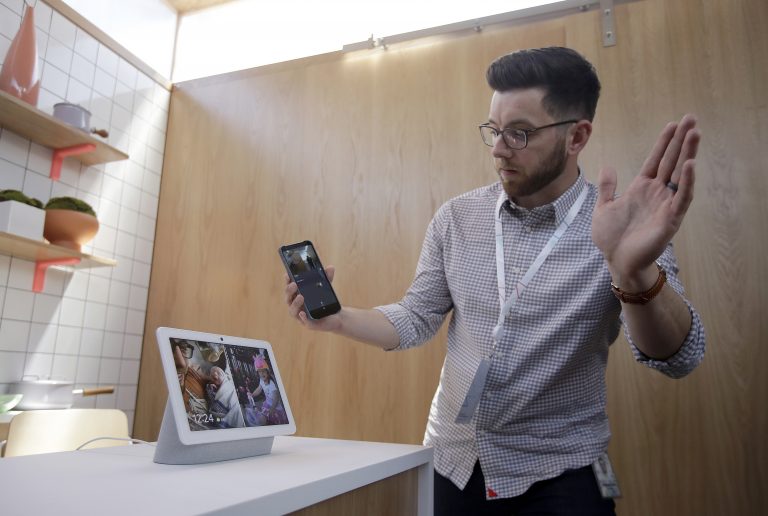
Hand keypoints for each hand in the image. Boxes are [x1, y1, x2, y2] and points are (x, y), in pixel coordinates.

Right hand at [284, 265, 341, 330]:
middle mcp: (296, 306)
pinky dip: (302, 317)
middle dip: (289, 291)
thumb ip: (327, 278)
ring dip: (295, 303)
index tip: (287, 274)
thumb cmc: (326, 301)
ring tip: (301, 296)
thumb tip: (330, 267)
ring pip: (293, 311)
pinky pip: (304, 322)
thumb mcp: (326, 288)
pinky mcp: (309, 324)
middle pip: (288, 299)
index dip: (287, 282)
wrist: (336, 316)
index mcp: (297, 296)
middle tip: (294, 284)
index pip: (289, 288)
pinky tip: (303, 312)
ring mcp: (301, 316)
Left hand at [592, 114, 699, 285]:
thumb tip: (609, 166)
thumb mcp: (603, 207)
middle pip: (671, 161)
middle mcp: (656, 192)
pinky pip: (681, 197)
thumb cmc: (612, 237)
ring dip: (688, 154)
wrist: (617, 261)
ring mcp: (665, 204)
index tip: (672, 124)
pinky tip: (689, 165)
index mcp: (641, 188)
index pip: (656, 159)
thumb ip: (607, 187)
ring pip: (680, 174)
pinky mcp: (670, 218)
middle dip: (681, 140)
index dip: (664, 142)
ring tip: (694, 133)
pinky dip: (686, 182)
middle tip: (691, 119)